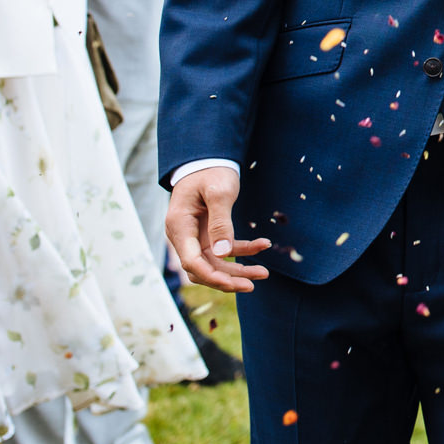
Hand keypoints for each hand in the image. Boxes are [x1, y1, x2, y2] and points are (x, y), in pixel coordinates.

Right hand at [165, 167, 273, 293]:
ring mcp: (196, 236)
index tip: (234, 283)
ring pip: (215, 263)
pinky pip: (225, 249)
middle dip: (228, 279)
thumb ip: (221, 222)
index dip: (212, 276)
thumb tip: (222, 253)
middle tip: (254, 284)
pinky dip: (243, 250)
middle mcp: (184, 235)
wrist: (209, 159)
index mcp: (179, 226)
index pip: (191, 262)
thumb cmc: (212, 172)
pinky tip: (263, 245)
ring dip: (237, 270)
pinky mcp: (209, 234)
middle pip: (203, 268)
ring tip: (263, 273)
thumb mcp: (219, 192)